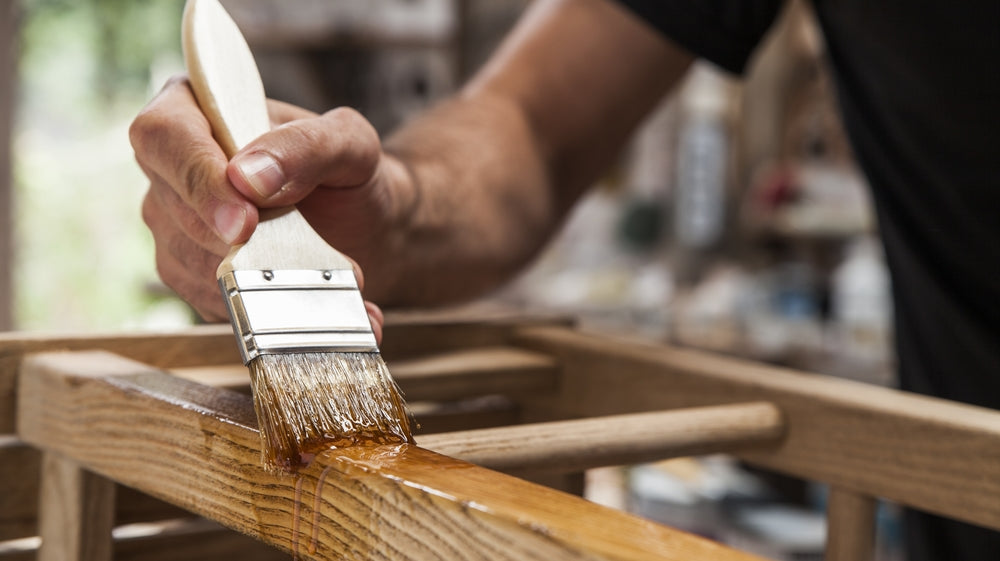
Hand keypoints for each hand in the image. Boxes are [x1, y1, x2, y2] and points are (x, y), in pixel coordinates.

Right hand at [130, 76, 408, 341]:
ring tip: (326, 279)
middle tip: (308, 256)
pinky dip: (265, 307)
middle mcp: (172, 166)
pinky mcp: (188, 272)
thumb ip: (307, 146)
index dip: (199, 180)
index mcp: (198, 108)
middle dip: (240, 241)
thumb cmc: (350, 174)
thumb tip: (248, 177)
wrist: (363, 227)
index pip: (165, 135)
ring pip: (190, 260)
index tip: (245, 221)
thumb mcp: (350, 145)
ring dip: (260, 279)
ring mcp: (173, 222)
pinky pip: (210, 298)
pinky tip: (313, 301)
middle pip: (174, 207)